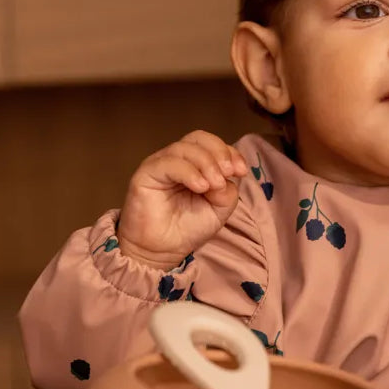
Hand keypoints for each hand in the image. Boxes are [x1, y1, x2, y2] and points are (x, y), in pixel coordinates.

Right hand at [117, 130, 247, 269]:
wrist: (163, 250)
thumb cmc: (189, 228)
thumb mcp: (220, 209)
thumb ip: (227, 190)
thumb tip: (225, 177)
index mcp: (195, 165)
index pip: (213, 145)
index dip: (230, 152)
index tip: (241, 171)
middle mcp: (177, 160)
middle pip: (198, 138)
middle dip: (219, 152)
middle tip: (229, 173)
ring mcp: (161, 164)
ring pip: (185, 148)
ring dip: (207, 163)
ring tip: (214, 186)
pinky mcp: (147, 173)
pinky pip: (169, 163)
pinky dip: (189, 172)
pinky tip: (201, 187)